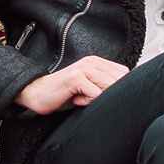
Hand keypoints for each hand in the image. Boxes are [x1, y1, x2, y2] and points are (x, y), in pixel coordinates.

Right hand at [14, 55, 128, 114]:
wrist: (37, 94)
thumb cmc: (63, 94)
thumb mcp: (88, 87)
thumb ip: (104, 86)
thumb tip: (126, 94)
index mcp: (96, 62)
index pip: (124, 73)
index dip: (119, 89)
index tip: (103, 97)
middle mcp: (91, 62)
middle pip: (119, 80)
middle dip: (109, 95)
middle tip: (91, 99)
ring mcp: (83, 68)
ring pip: (108, 86)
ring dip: (98, 98)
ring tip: (83, 99)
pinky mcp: (76, 78)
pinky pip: (95, 93)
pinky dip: (88, 102)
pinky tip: (76, 100)